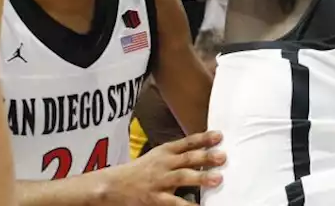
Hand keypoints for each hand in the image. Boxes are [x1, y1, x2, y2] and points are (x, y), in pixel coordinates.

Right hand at [100, 131, 225, 204]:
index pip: (186, 142)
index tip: (219, 135)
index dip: (203, 138)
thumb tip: (204, 149)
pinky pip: (174, 203)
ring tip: (217, 178)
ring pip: (182, 178)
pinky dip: (187, 205)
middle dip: (205, 157)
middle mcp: (163, 165)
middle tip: (223, 156)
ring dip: (200, 178)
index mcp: (164, 152)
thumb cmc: (140, 171)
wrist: (112, 186)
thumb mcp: (157, 157)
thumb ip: (178, 154)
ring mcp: (159, 182)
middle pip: (186, 159)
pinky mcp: (155, 199)